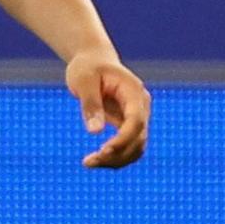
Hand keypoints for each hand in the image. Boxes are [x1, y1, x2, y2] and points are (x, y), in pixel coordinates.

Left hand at [66, 52, 150, 168]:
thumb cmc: (87, 67)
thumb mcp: (83, 81)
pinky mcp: (129, 125)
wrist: (94, 61)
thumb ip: (91, 104)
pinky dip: (116, 157)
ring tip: (89, 162)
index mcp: (133, 91)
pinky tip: (96, 160)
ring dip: (117, 160)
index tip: (103, 152)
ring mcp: (138, 116)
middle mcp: (141, 105)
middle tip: (88, 162)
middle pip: (138, 138)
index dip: (123, 139)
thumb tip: (95, 132)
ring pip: (136, 147)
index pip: (136, 121)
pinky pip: (128, 147)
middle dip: (116, 154)